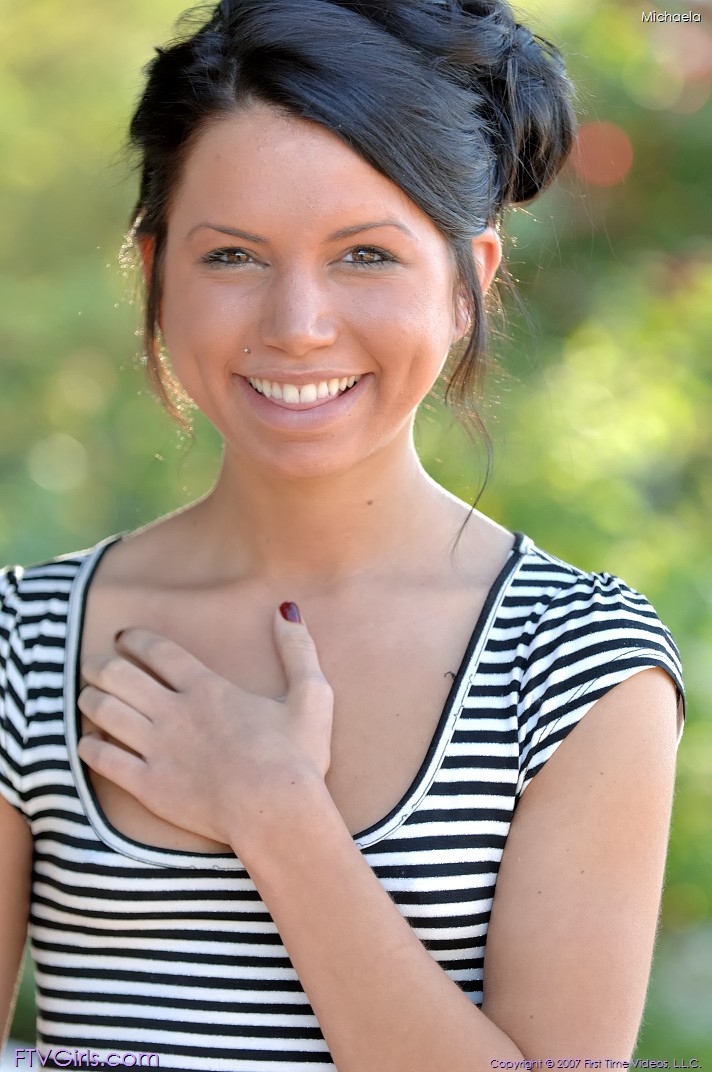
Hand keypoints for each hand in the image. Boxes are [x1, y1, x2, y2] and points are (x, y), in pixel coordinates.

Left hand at [77, 606, 333, 846]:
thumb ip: (298, 649)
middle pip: (119, 675)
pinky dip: (89, 746)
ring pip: (105, 712)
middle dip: (99, 665)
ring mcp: (157, 750)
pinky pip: (104, 760)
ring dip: (89, 699)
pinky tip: (87, 742)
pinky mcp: (148, 786)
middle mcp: (174, 712)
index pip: (157, 650)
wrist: (279, 813)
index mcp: (208, 688)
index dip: (135, 639)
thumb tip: (286, 609)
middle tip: (92, 663)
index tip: (124, 636)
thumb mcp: (311, 695)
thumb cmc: (298, 756)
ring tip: (85, 695)